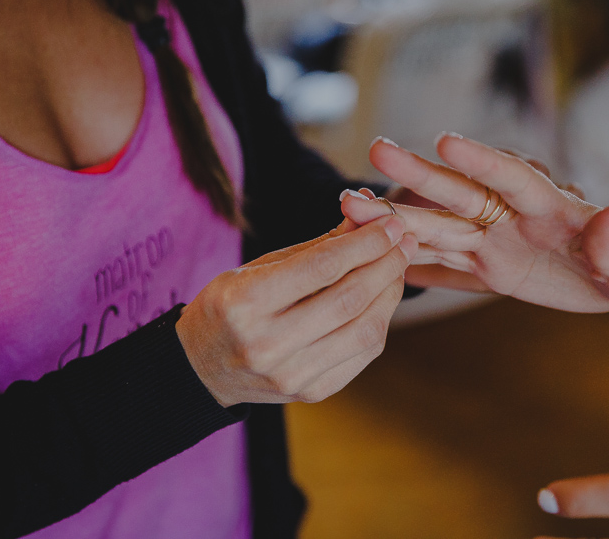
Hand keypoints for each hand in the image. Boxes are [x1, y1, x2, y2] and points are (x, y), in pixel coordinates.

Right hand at [176, 215, 417, 406]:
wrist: (202, 367)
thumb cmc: (234, 304)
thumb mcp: (261, 266)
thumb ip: (317, 246)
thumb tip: (368, 216)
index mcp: (245, 303)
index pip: (321, 267)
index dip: (364, 242)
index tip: (392, 224)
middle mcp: (267, 344)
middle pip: (349, 299)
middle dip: (386, 264)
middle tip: (406, 240)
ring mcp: (291, 375)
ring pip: (364, 330)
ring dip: (390, 293)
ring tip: (398, 267)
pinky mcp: (311, 393)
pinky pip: (362, 354)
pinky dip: (380, 321)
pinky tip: (382, 298)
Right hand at [340, 133, 608, 311]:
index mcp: (550, 205)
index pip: (513, 177)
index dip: (483, 160)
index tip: (445, 141)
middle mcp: (513, 218)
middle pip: (460, 194)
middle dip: (419, 173)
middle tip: (376, 149)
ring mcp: (496, 243)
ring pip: (440, 228)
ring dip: (398, 219)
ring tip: (350, 207)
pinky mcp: (491, 270)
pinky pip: (447, 269)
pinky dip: (416, 265)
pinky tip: (381, 261)